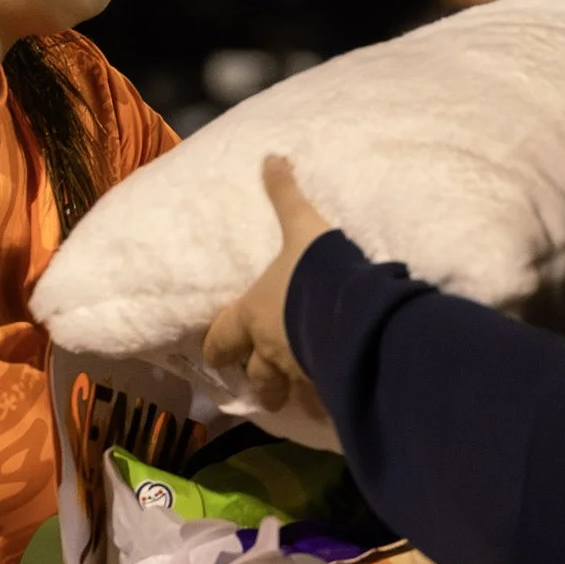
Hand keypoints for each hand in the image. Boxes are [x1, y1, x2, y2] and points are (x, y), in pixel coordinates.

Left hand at [203, 155, 337, 441]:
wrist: (349, 306)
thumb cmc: (314, 268)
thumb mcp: (300, 226)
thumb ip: (286, 196)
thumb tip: (271, 157)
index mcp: (254, 314)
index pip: (225, 337)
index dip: (218, 346)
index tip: (216, 356)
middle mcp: (271, 350)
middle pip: (256, 376)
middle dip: (258, 384)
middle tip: (262, 392)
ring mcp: (300, 373)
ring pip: (292, 393)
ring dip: (295, 397)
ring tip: (305, 403)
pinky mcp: (332, 387)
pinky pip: (328, 401)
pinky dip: (331, 404)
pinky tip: (340, 406)